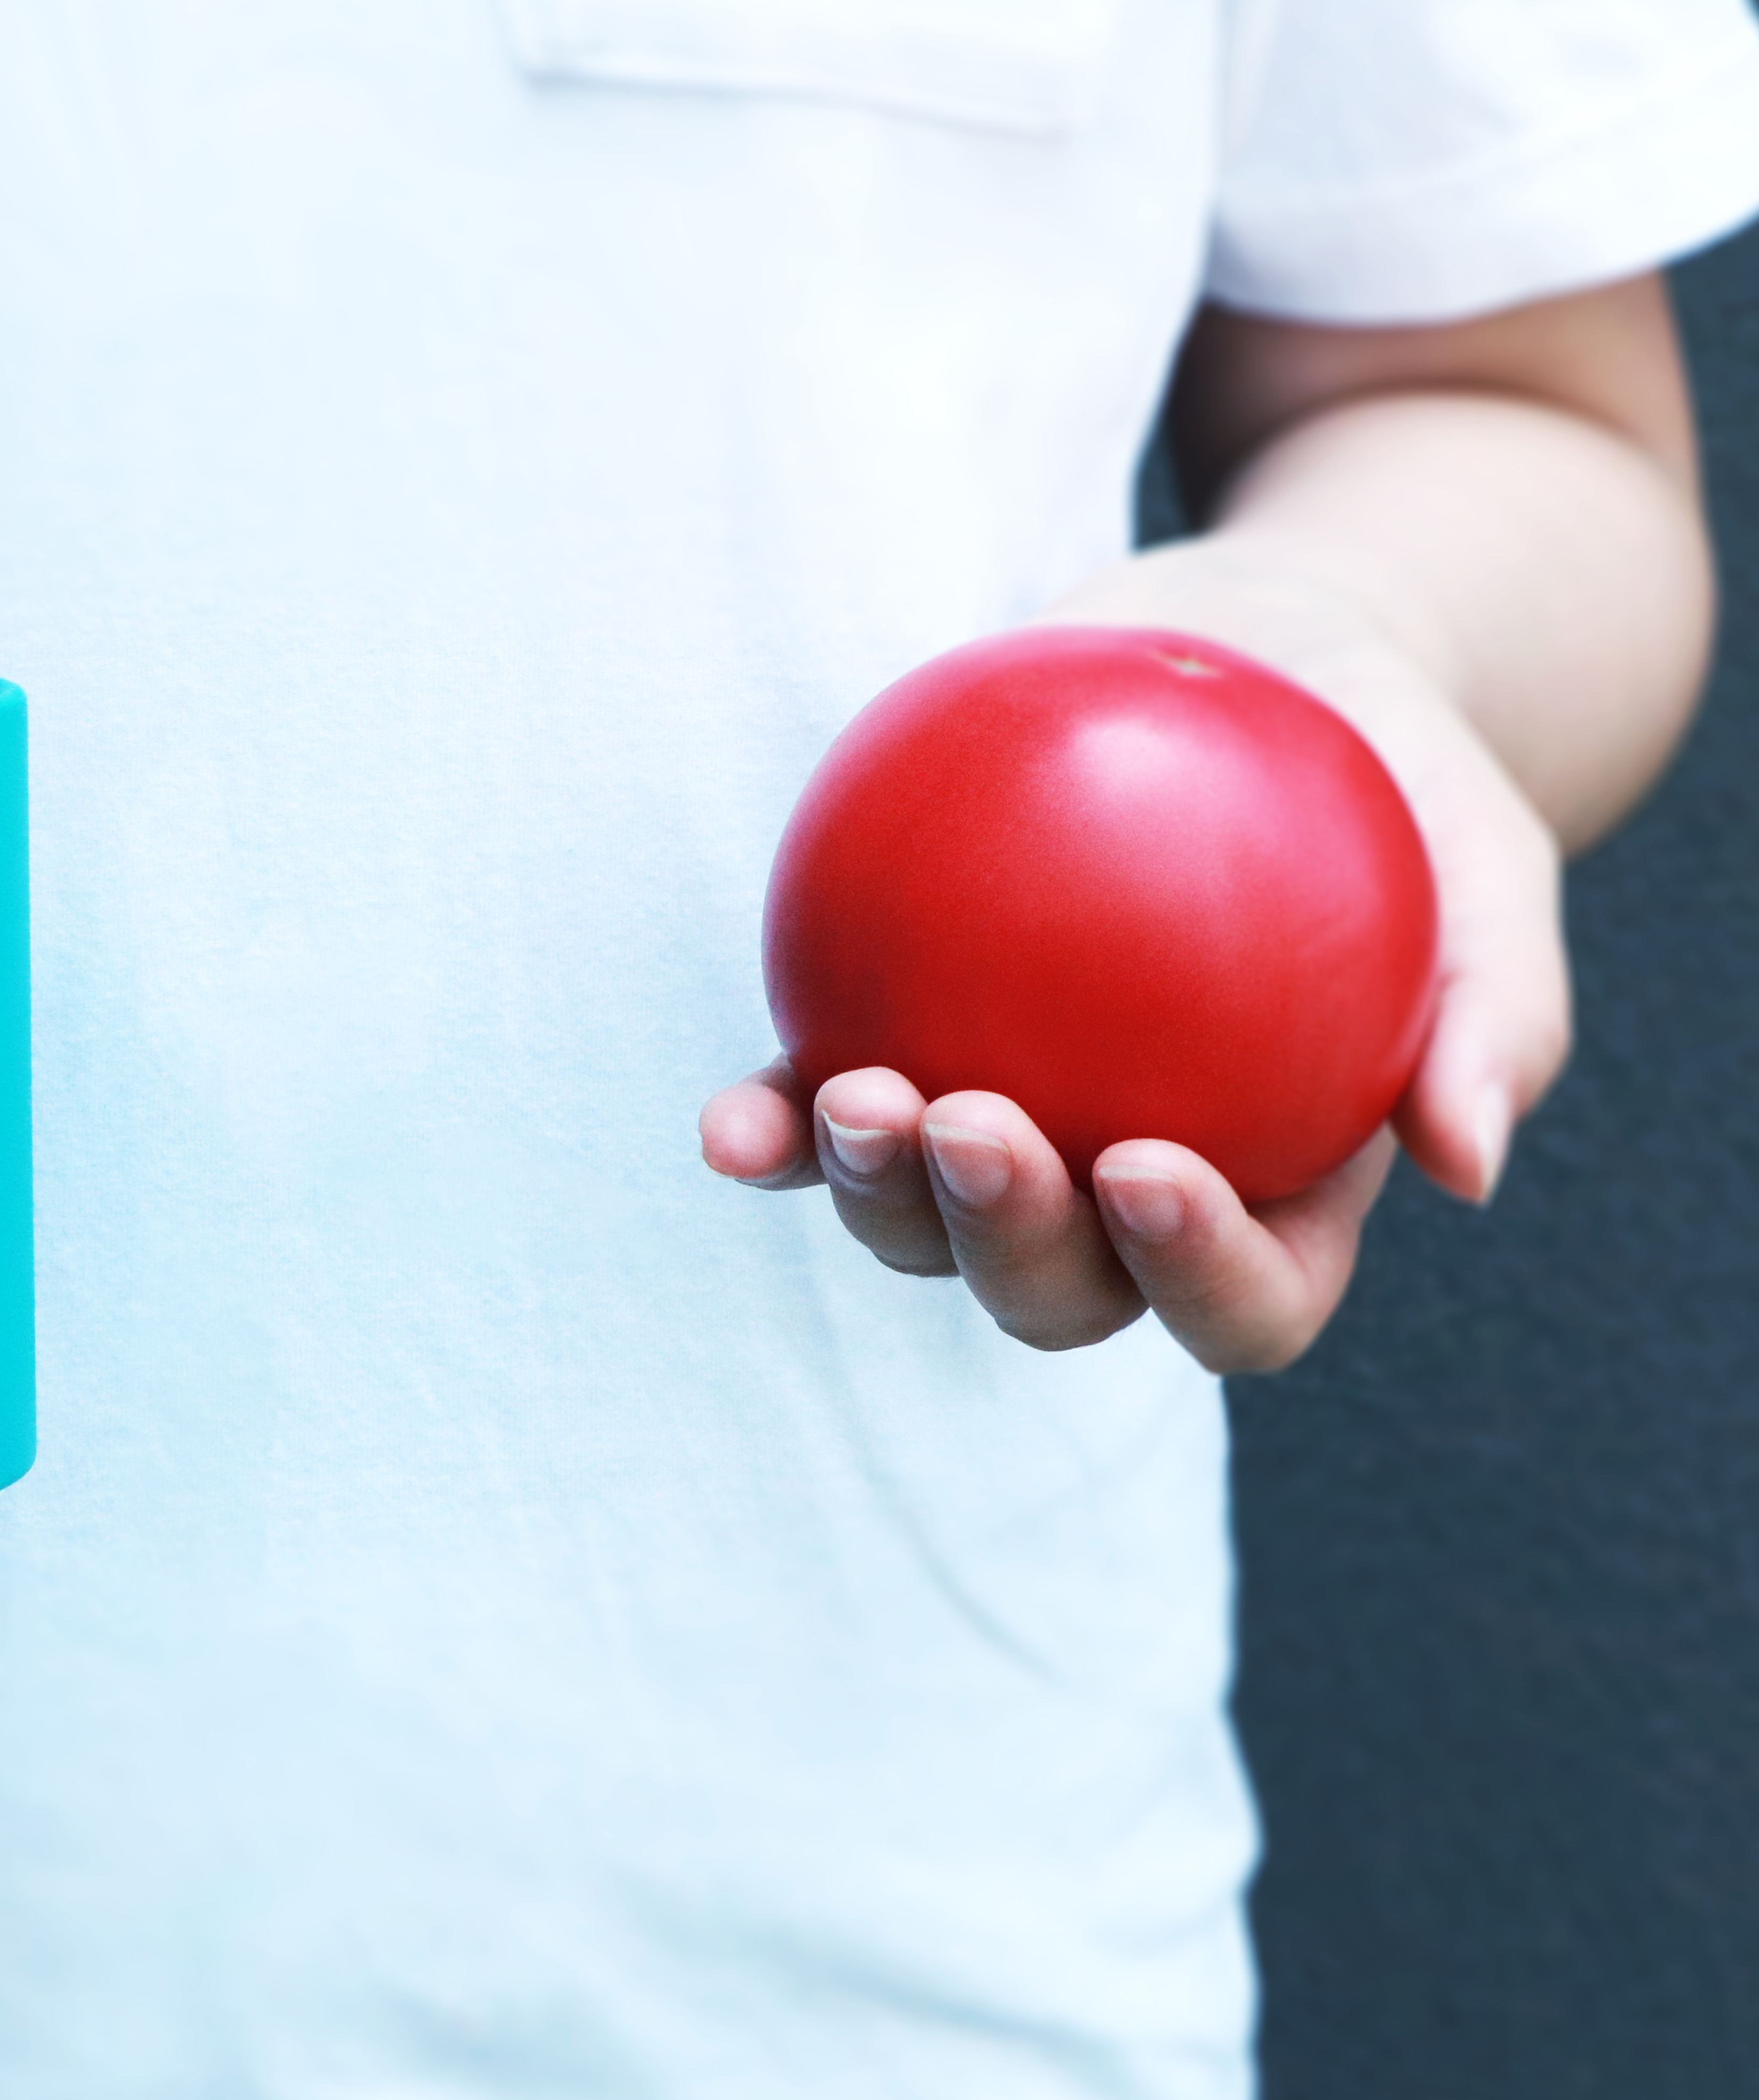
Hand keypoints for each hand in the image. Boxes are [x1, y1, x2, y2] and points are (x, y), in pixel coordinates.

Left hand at [700, 627, 1568, 1375]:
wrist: (1260, 670)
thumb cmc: (1399, 783)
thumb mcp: (1489, 866)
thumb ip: (1492, 1018)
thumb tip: (1467, 1169)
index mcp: (1278, 1198)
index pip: (1242, 1303)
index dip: (1191, 1277)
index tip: (1145, 1163)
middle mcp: (1122, 1198)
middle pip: (1057, 1292)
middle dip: (1004, 1244)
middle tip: (972, 1123)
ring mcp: (1002, 1132)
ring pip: (921, 1227)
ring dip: (873, 1195)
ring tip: (854, 1096)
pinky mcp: (901, 1047)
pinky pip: (819, 1116)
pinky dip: (772, 1132)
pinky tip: (733, 1121)